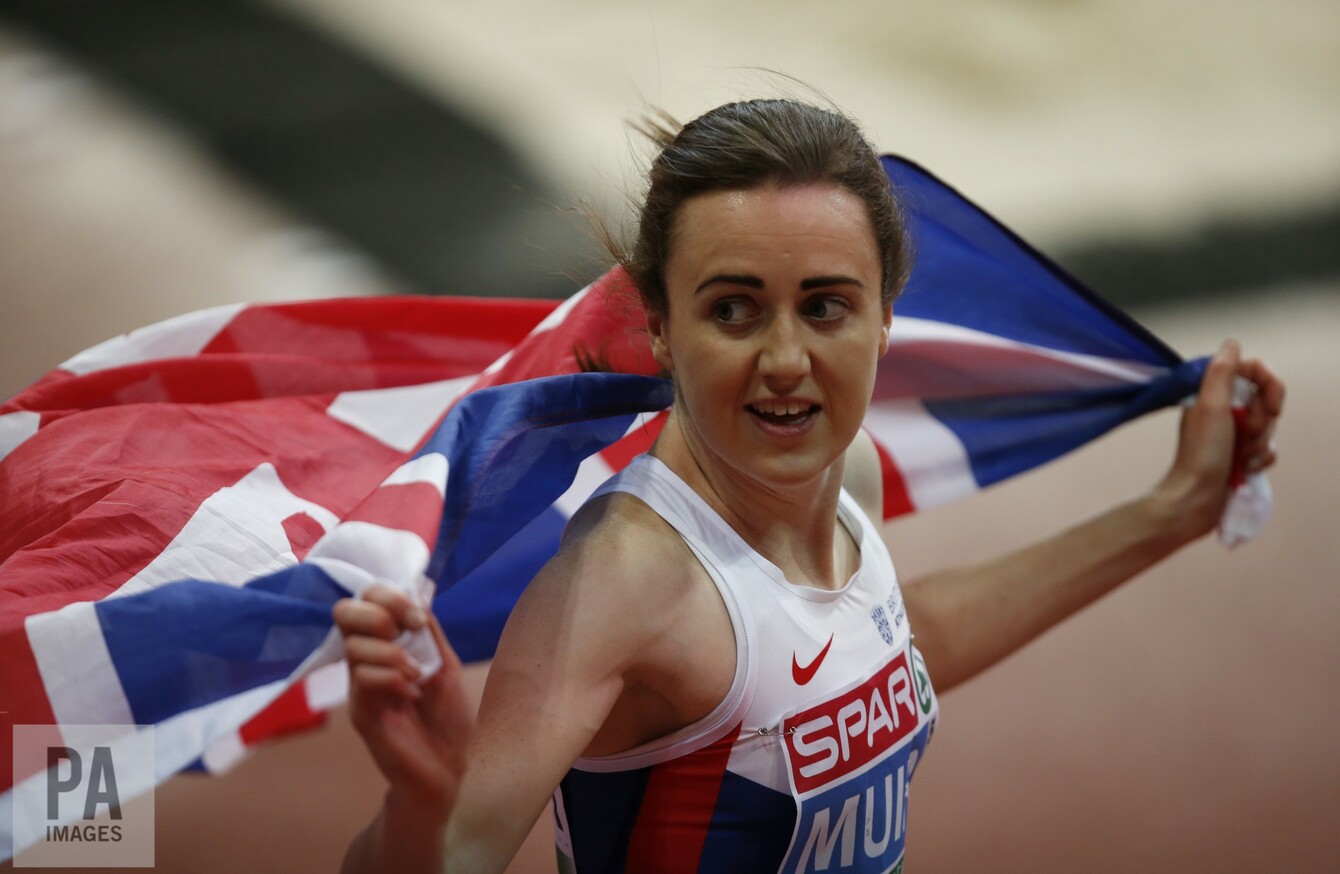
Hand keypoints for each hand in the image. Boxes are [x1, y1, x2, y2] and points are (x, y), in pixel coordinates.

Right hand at [333, 585, 473, 821]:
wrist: (451, 767)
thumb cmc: (449, 717)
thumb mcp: (445, 664)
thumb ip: (428, 632)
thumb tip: (416, 594)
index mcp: (388, 643)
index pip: (367, 599)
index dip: (388, 596)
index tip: (418, 618)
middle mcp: (368, 660)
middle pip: (344, 613)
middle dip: (377, 614)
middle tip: (405, 634)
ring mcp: (360, 687)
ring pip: (353, 647)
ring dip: (391, 654)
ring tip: (417, 676)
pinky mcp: (361, 713)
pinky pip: (362, 679)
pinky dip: (391, 679)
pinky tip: (411, 694)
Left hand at [1157, 339, 1285, 539]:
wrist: (1194, 501)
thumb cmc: (1201, 454)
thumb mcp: (1211, 407)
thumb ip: (1221, 372)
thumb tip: (1231, 343)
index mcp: (1213, 394)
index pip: (1254, 372)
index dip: (1269, 386)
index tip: (1269, 405)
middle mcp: (1222, 410)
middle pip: (1265, 401)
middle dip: (1262, 421)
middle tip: (1243, 436)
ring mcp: (1232, 434)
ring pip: (1269, 427)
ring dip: (1260, 444)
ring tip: (1240, 457)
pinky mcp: (1240, 455)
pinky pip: (1267, 450)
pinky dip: (1260, 460)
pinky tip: (1244, 469)